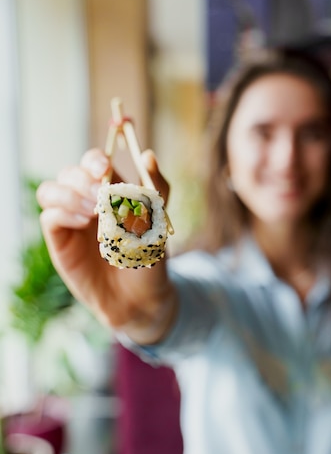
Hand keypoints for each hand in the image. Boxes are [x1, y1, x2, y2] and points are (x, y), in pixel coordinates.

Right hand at [37, 148, 175, 340]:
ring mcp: (71, 220)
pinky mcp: (60, 240)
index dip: (95, 160)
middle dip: (82, 177)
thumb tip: (149, 155)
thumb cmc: (149, 258)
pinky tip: (84, 223)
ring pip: (51, 190)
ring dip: (70, 195)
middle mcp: (87, 202)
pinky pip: (49, 216)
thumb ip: (157, 189)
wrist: (140, 298)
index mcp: (111, 192)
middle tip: (98, 191)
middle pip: (70, 173)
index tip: (106, 169)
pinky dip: (63, 213)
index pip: (94, 163)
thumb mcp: (158, 222)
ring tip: (93, 212)